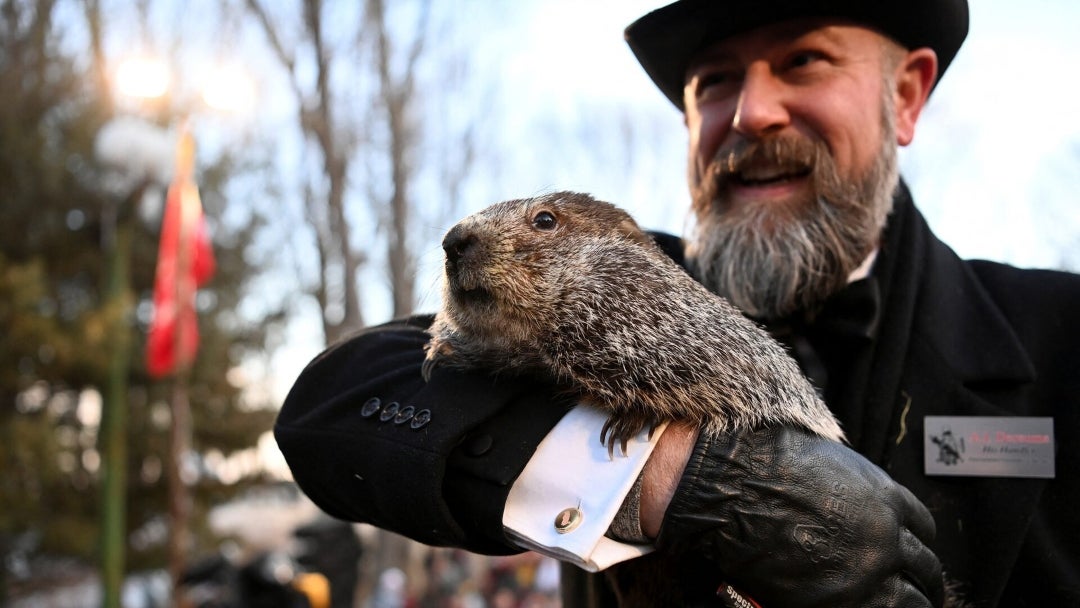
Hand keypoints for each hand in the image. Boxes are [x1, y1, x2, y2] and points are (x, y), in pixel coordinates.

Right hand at [656, 426, 943, 607]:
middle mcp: (886, 533)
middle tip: (916, 591)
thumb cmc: (762, 466)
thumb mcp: (823, 462)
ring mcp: (870, 569)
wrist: (730, 487)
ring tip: (899, 607)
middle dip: (921, 581)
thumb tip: (851, 501)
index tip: (911, 556)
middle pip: (925, 568)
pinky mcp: (846, 600)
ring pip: (913, 601)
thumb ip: (850, 485)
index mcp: (885, 496)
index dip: (917, 546)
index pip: (924, 529)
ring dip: (909, 603)